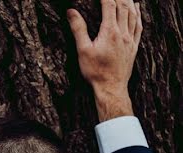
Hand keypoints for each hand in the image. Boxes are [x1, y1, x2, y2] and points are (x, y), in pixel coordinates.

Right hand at [67, 0, 142, 119]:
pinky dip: (138, 14)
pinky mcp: (134, 46)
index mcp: (109, 32)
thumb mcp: (83, 50)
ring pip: (132, 14)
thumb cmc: (95, 71)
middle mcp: (123, 33)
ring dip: (129, 2)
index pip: (109, 6)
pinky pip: (139, 25)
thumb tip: (71, 12)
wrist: (111, 87)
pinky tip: (137, 8)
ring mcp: (130, 39)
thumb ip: (78, 29)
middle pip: (123, 7)